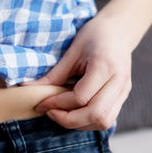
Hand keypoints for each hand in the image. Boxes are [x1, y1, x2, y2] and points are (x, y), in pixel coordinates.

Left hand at [23, 14, 132, 129]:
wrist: (119, 29)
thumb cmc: (94, 36)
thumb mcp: (71, 52)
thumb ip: (53, 75)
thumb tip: (27, 88)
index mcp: (105, 66)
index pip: (81, 97)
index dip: (58, 103)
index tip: (42, 103)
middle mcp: (119, 82)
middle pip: (96, 114)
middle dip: (68, 120)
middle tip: (50, 113)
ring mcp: (124, 91)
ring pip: (104, 121)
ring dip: (79, 123)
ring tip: (61, 114)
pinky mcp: (123, 96)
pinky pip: (107, 118)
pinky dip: (88, 121)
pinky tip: (74, 113)